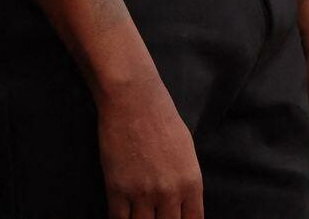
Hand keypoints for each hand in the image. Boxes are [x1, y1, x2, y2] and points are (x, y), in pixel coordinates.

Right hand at [95, 73, 203, 218]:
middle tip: (155, 217)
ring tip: (140, 215)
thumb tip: (182, 202)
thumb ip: (185, 180)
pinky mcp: (117, 190)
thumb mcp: (186, 150)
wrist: (134, 101)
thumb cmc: (162, 118)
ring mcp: (143, 193)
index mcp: (191, 182)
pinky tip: (122, 215)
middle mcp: (169, 193)